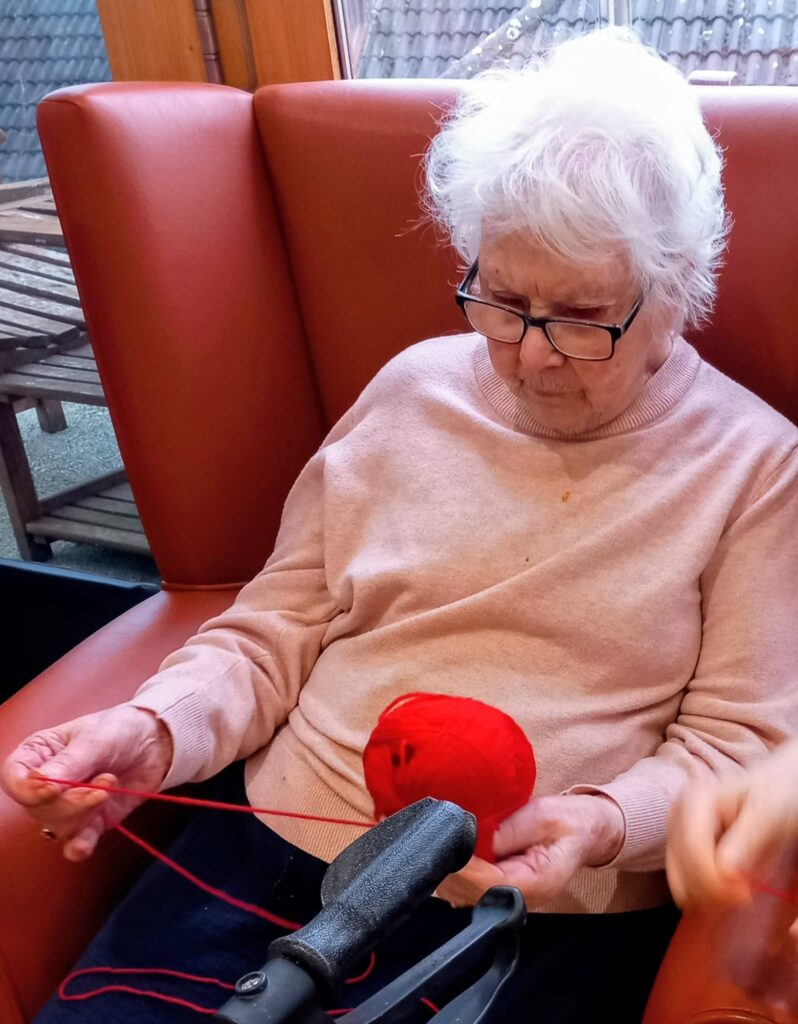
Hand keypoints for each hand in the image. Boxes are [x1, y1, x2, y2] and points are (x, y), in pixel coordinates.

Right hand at [1, 705, 172, 860]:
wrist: (157, 742)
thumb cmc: (120, 730)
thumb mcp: (94, 739)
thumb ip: (68, 765)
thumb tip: (41, 787)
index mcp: (38, 754)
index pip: (13, 779)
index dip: (27, 791)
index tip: (51, 792)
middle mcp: (47, 784)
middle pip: (38, 808)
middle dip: (71, 800)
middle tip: (104, 780)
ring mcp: (68, 806)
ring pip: (57, 827)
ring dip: (84, 812)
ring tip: (111, 784)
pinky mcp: (90, 823)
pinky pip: (75, 844)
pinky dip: (79, 846)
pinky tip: (84, 845)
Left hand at [438, 794, 624, 909]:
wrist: (583, 830)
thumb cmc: (566, 821)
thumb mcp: (544, 815)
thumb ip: (512, 829)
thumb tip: (476, 836)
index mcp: (538, 883)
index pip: (492, 884)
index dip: (465, 869)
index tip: (447, 848)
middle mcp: (523, 899)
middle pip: (474, 895)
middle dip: (452, 869)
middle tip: (434, 839)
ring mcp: (511, 898)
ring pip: (467, 897)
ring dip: (450, 873)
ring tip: (438, 843)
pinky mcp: (501, 892)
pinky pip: (470, 891)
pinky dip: (455, 874)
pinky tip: (448, 853)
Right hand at [667, 742, 797, 928]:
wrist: (784, 784)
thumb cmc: (780, 792)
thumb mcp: (769, 812)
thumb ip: (747, 838)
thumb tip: (724, 872)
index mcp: (694, 800)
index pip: (692, 852)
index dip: (716, 882)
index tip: (745, 895)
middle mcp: (679, 815)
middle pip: (681, 871)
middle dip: (713, 891)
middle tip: (745, 895)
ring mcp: (679, 832)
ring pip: (680, 883)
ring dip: (710, 896)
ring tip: (739, 890)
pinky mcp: (684, 848)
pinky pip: (685, 884)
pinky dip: (707, 895)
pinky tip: (728, 888)